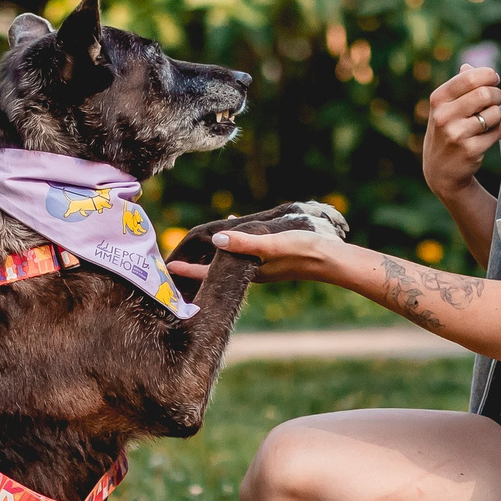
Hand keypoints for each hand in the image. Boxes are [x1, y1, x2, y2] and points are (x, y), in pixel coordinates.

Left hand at [166, 202, 350, 283]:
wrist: (332, 260)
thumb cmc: (303, 251)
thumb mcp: (271, 244)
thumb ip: (245, 243)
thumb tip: (216, 241)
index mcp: (247, 269)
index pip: (210, 274)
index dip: (189, 272)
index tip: (167, 270)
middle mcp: (251, 270)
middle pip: (216, 270)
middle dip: (197, 267)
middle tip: (175, 265)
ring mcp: (262, 265)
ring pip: (229, 261)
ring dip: (212, 257)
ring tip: (196, 249)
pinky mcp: (272, 258)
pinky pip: (244, 250)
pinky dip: (233, 242)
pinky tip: (233, 226)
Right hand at [422, 65, 500, 202]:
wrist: (440, 170)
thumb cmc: (447, 130)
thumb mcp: (445, 107)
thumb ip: (458, 86)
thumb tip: (470, 66)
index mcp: (438, 99)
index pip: (470, 77)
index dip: (489, 75)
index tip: (494, 80)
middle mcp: (444, 116)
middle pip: (485, 94)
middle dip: (497, 95)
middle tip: (496, 100)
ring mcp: (456, 134)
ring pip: (494, 113)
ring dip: (497, 115)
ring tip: (488, 121)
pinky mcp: (470, 150)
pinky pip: (498, 131)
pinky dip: (497, 131)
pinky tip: (486, 137)